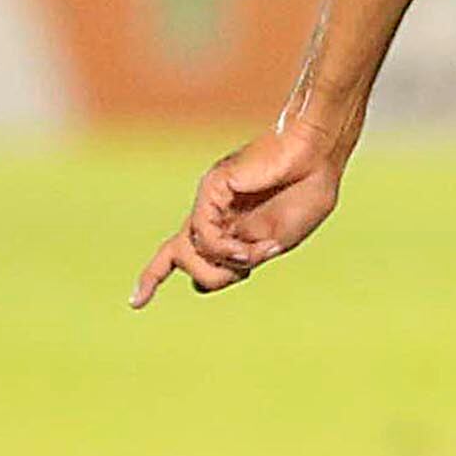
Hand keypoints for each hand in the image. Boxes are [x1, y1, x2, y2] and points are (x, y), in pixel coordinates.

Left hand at [133, 122, 348, 306]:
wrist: (319, 152)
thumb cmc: (309, 191)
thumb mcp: (280, 241)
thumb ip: (249, 256)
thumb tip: (225, 262)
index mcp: (231, 226)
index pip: (180, 254)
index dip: (154, 276)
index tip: (136, 303)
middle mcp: (214, 214)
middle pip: (181, 258)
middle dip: (211, 278)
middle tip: (245, 271)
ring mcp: (211, 201)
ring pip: (187, 250)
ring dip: (221, 266)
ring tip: (251, 256)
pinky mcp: (213, 188)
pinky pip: (204, 233)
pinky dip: (225, 249)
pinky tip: (248, 248)